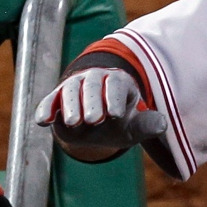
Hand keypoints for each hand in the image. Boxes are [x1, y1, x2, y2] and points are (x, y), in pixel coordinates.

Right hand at [35, 67, 166, 150]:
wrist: (94, 126)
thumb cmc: (119, 123)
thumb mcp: (134, 127)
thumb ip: (147, 125)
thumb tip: (163, 124)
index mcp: (119, 82)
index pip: (118, 85)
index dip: (116, 99)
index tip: (116, 116)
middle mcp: (96, 79)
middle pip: (93, 86)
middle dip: (93, 102)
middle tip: (93, 120)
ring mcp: (73, 86)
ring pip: (70, 90)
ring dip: (70, 105)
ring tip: (73, 123)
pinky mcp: (54, 98)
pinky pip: (48, 101)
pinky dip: (45, 109)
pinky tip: (44, 121)